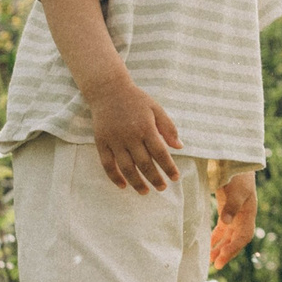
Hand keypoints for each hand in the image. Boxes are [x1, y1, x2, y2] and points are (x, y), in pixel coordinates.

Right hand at [85, 76, 182, 192]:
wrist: (108, 90)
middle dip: (155, 179)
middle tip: (162, 188)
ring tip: (145, 192)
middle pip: (144, 164)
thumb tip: (180, 147)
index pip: (161, 153)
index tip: (176, 177)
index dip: (169, 167)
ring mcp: (114, 140)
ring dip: (137, 182)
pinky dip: (114, 177)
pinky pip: (107, 164)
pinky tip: (123, 186)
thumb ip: (168, 128)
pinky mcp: (101, 142)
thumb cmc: (136, 100)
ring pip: (126, 168)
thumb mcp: (156, 109)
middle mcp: (130, 136)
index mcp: (146, 128)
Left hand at [209, 171, 256, 268]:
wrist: (234, 158)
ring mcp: (236, 211)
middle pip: (237, 238)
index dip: (233, 249)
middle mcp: (244, 214)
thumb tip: (226, 223)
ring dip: (221, 246)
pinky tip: (209, 243)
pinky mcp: (227, 207)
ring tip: (211, 259)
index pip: (243, 236)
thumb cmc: (236, 173)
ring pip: (230, 234)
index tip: (220, 260)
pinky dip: (217, 236)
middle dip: (227, 252)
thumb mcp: (235, 188)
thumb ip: (231, 205)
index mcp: (249, 211)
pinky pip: (224, 227)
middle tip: (216, 265)